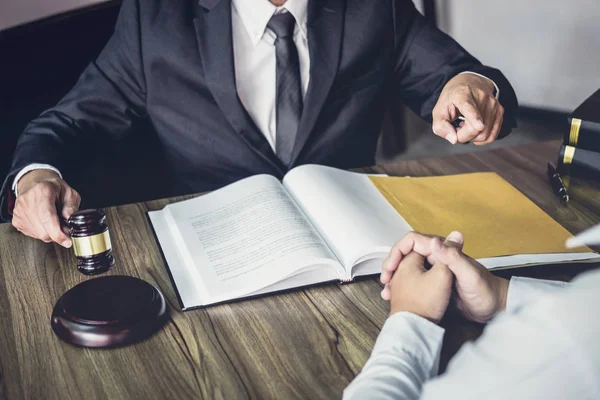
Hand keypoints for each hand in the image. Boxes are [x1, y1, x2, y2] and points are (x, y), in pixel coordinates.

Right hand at [12, 170, 80, 247]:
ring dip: (50, 233)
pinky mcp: (16, 220)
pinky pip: (32, 234)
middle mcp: (27, 202)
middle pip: (43, 231)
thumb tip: (71, 222)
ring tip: (54, 220)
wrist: (35, 183)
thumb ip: (72, 207)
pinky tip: (44, 222)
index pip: (48, 218)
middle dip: (57, 234)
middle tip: (65, 226)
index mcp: (43, 191)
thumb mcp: (69, 193)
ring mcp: (20, 212)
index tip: (67, 241)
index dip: (58, 234)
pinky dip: (42, 232)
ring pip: (39, 235)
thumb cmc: (53, 187)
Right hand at [381, 231, 508, 322]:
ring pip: (406, 268)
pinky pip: (412, 281)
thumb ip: (454, 257)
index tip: (390, 267)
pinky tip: (397, 297)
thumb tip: (434, 241)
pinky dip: (402, 288)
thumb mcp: (469, 275)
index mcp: (442, 250)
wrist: (494, 308)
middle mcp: (436, 257)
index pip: (412, 241)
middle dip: (391, 265)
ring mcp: (434, 271)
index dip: (397, 251)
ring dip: (395, 278)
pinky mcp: (433, 284)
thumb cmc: (486, 291)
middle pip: (405, 254)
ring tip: (387, 292)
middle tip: (385, 281)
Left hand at [432, 73, 503, 145]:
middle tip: (457, 128)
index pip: (470, 108)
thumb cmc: (452, 98)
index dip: (475, 118)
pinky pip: (492, 135)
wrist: (469, 82)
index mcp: (463, 95)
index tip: (479, 126)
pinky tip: (474, 128)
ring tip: (465, 126)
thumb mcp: (438, 110)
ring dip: (472, 137)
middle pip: (476, 129)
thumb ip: (441, 127)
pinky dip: (482, 138)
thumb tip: (454, 140)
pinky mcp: (500, 111)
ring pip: (485, 135)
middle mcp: (481, 98)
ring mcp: (493, 104)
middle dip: (463, 136)